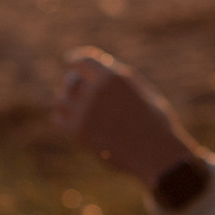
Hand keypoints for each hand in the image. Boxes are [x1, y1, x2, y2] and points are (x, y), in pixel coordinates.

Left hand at [51, 48, 202, 188]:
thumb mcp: (144, 91)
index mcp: (114, 78)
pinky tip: (67, 121)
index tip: (70, 62)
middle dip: (73, 84)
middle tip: (74, 90)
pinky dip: (61, 118)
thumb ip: (122, 77)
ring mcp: (85, 112)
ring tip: (72, 108)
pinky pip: (57, 120)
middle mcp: (96, 91)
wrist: (156, 155)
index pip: (85, 60)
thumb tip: (103, 65)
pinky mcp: (79, 132)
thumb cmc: (156, 123)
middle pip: (71, 80)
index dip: (76, 60)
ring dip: (65, 102)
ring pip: (60, 100)